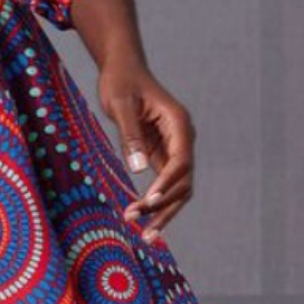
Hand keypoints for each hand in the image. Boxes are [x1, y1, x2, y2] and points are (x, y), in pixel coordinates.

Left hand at [97, 53, 196, 244]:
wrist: (121, 68)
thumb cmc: (120, 81)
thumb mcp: (120, 104)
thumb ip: (130, 135)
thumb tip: (138, 169)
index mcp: (178, 123)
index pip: (181, 161)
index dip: (168, 183)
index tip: (151, 200)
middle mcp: (182, 138)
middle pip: (184, 181)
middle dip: (165, 206)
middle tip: (143, 229)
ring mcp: (174, 147)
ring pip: (178, 188)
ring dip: (163, 210)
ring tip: (145, 235)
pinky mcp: (161, 154)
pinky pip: (164, 183)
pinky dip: (156, 202)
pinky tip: (143, 218)